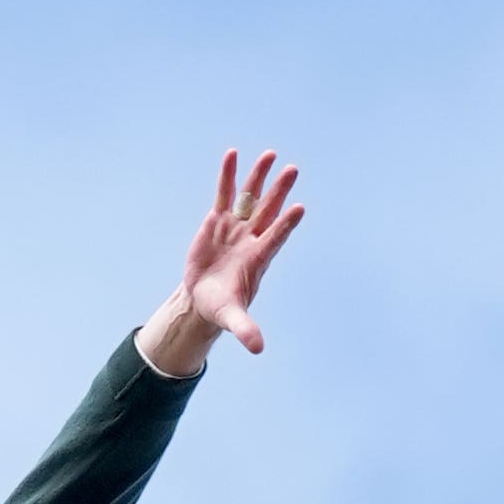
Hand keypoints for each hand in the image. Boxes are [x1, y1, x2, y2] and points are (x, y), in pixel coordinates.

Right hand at [140, 147, 306, 373]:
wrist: (204, 297)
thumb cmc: (221, 307)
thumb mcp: (231, 318)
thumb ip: (245, 329)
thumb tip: (259, 349)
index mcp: (257, 259)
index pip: (275, 238)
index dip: (286, 224)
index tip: (299, 208)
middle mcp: (251, 238)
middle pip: (268, 211)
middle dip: (279, 191)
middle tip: (293, 170)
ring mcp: (236, 227)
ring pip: (250, 198)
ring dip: (259, 177)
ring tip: (269, 155)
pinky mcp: (218, 221)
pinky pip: (225, 194)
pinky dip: (229, 175)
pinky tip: (233, 154)